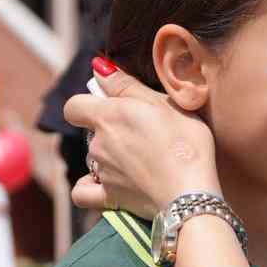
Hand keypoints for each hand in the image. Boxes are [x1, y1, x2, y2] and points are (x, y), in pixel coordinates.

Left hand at [63, 61, 220, 217]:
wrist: (191, 192)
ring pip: (95, 159)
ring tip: (144, 162)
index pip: (74, 106)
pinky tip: (107, 183)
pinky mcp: (109, 198)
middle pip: (91, 133)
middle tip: (145, 135)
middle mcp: (98, 144)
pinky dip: (91, 186)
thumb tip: (98, 68)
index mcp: (108, 116)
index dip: (89, 104)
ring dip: (111, 158)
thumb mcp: (163, 103)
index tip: (112, 107)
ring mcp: (101, 172)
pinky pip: (83, 192)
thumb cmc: (185, 143)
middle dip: (111, 132)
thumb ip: (126, 85)